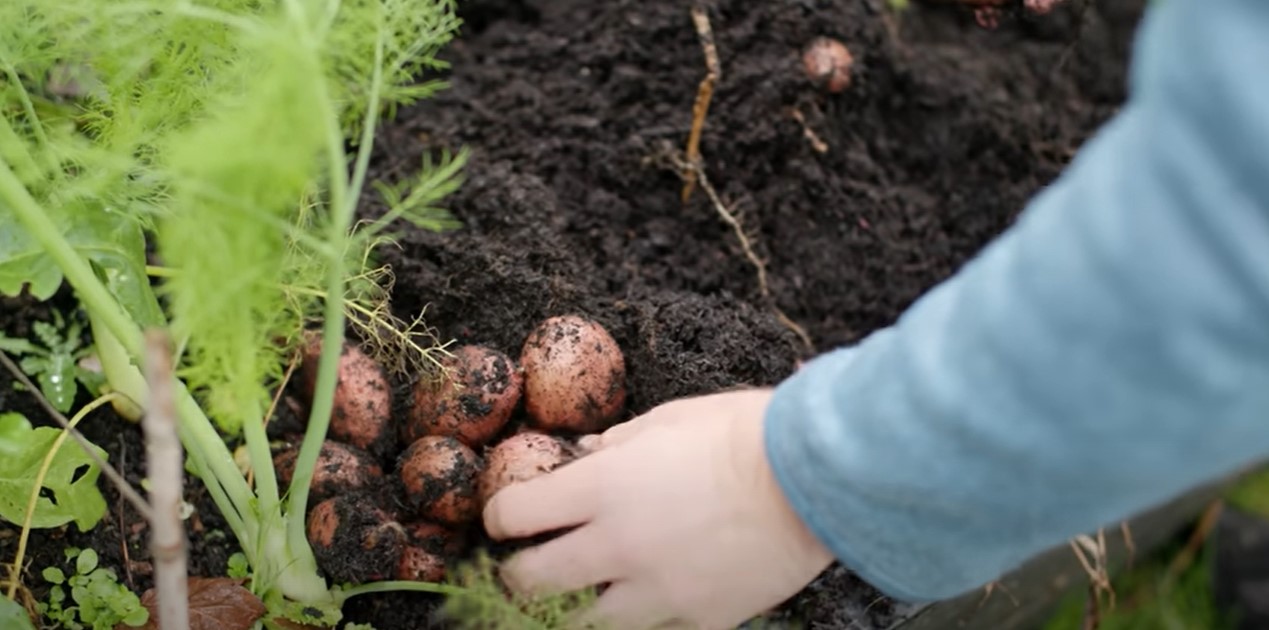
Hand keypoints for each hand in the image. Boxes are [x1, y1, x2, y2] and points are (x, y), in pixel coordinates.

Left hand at [482, 388, 834, 629]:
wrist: (816, 481)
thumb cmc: (744, 433)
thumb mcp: (672, 419)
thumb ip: (619, 442)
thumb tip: (586, 454)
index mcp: (602, 488)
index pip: (515, 514)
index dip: (499, 516)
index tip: (506, 518)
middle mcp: (617, 546)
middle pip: (530, 582)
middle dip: (515, 575)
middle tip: (525, 567)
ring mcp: (657, 591)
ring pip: (582, 623)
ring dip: (573, 608)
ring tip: (582, 595)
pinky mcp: (699, 620)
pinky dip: (644, 619)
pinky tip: (650, 602)